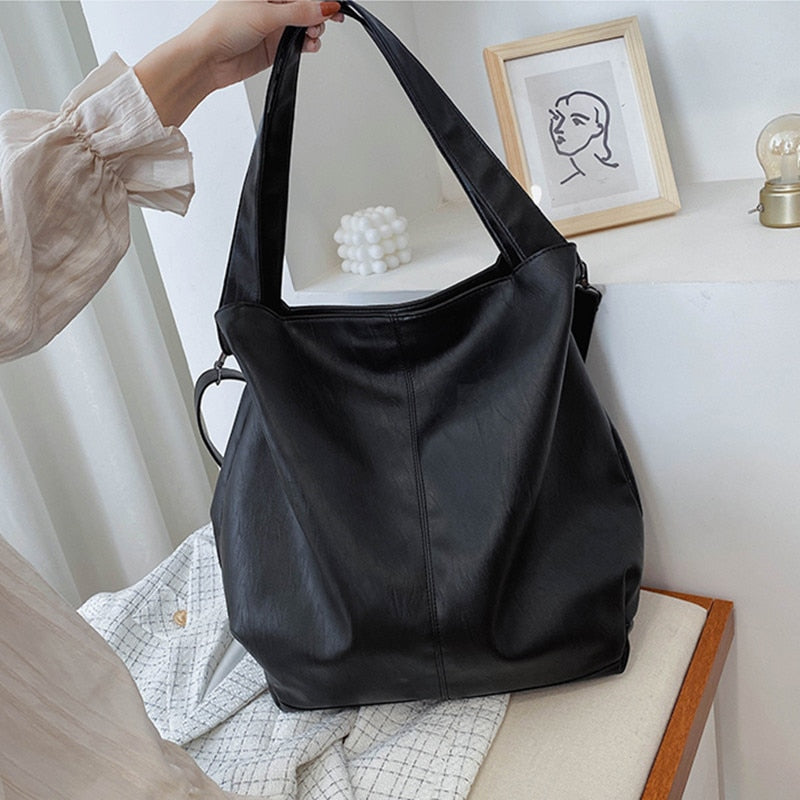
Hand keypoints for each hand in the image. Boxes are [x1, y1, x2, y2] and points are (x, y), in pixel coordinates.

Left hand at [135, 1, 341, 127]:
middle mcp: (272, 8)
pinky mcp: (275, 49)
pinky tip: (309, 46)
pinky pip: (299, 45)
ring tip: (312, 36)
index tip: (335, 7)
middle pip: (306, 8)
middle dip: (319, 15)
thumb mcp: (265, 14)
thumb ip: (298, 11)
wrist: (207, 60)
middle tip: (323, 22)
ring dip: (314, 32)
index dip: (320, 1)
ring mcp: (274, 28)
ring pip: (305, 27)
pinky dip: (308, 46)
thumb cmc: (222, 28)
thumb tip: (326, 6)